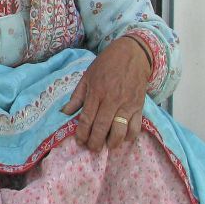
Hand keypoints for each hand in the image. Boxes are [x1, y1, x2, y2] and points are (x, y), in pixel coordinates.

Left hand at [61, 36, 151, 151]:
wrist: (133, 54)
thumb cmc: (107, 64)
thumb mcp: (87, 76)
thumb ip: (77, 96)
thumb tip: (64, 112)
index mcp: (96, 92)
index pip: (87, 118)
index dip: (82, 133)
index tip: (79, 141)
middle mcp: (112, 100)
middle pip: (102, 127)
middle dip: (95, 141)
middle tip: (92, 148)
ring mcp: (127, 104)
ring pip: (119, 130)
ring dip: (112, 142)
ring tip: (107, 146)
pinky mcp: (139, 106)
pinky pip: (135, 126)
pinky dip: (129, 136)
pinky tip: (122, 139)